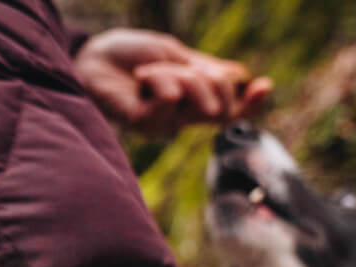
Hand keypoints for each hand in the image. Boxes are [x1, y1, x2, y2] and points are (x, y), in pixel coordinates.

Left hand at [74, 29, 271, 134]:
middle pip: (222, 107)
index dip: (249, 104)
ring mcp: (162, 124)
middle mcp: (179, 118)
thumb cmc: (128, 54)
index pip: (228, 112)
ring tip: (151, 69)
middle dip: (209, 78)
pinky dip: (160, 77)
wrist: (90, 56)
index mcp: (190, 102)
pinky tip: (141, 76)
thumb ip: (204, 69)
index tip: (265, 85)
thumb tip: (241, 75)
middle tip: (178, 66)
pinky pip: (171, 97)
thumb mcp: (174, 55)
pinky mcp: (144, 123)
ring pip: (199, 100)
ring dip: (179, 74)